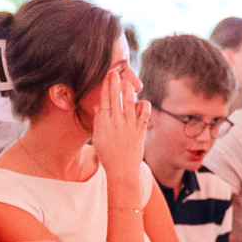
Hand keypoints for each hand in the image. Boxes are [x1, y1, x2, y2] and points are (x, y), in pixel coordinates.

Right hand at [90, 61, 151, 206]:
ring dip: (129, 90)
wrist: (122, 170)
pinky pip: (144, 114)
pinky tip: (142, 102)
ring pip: (129, 102)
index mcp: (104, 122)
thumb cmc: (108, 155)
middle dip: (116, 82)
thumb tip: (99, 107)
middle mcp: (116, 121)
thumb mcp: (98, 138)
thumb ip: (98, 121)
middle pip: (116, 97)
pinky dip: (144, 106)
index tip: (107, 75)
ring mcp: (129, 125)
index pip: (105, 99)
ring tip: (128, 82)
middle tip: (116, 71)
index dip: (106, 85)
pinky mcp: (140, 130)